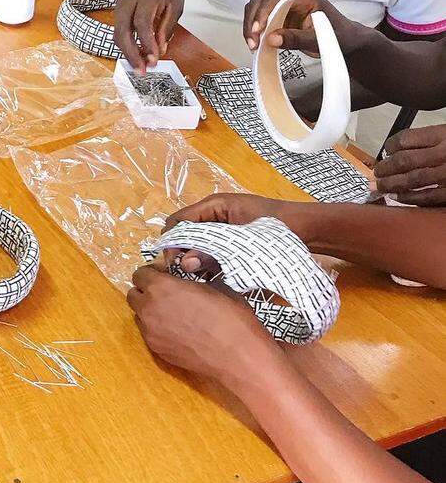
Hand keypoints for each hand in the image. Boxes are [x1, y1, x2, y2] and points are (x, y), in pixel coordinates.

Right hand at [113, 0, 184, 71]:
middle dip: (131, 53)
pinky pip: (119, 34)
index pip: (142, 21)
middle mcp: (129, 2)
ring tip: (141, 68)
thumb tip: (160, 50)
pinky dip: (126, 48)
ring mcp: (120, 7)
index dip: (146, 41)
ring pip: (117, 34)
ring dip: (128, 54)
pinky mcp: (118, 14)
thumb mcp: (176, 2)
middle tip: (142, 71)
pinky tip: (137, 58)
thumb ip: (167, 26)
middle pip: (123, 30)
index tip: (154, 58)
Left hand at [127, 264, 276, 387]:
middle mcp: (149, 309)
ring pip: (139, 315)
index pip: (139, 274)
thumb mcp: (212, 287)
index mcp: (161, 288)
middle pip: (133, 295)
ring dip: (150, 310)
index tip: (165, 276)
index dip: (152, 273)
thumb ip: (188, 282)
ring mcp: (151, 332)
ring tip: (173, 314)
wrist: (238, 357)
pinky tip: (179, 331)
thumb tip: (183, 283)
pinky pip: (149, 333)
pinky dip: (157, 328)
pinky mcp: (157, 350)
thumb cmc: (230, 317)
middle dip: (146, 291)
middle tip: (166, 293)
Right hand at [160, 193, 301, 273]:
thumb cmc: (278, 229)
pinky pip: (212, 249)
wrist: (311, 229)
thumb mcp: (244, 242)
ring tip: (205, 277)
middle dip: (184, 253)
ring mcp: (224, 226)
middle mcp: (214, 213)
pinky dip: (211, 262)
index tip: (174, 265)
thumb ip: (214, 252)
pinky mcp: (233, 239)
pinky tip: (218, 275)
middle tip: (190, 275)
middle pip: (185, 232)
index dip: (171, 242)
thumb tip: (185, 264)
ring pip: (198, 243)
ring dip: (198, 259)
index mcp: (214, 205)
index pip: (178, 221)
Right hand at [242, 0, 346, 53]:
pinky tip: (257, 42)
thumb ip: (296, 38)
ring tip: (253, 43)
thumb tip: (271, 39)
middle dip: (253, 21)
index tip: (258, 29)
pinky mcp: (279, 16)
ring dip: (251, 25)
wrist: (346, 41)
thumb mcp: (320, 39)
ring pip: (257, 7)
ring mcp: (284, 6)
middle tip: (253, 41)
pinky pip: (260, 18)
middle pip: (262, 1)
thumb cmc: (339, 37)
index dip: (263, 12)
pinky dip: (255, 30)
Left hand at [375, 125, 445, 203]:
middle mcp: (443, 154)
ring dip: (392, 184)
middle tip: (377, 172)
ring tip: (380, 186)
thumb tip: (400, 148)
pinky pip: (428, 197)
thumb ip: (429, 138)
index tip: (386, 151)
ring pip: (412, 180)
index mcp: (442, 135)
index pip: (405, 139)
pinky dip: (409, 198)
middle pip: (404, 161)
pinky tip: (397, 198)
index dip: (390, 146)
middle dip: (386, 168)